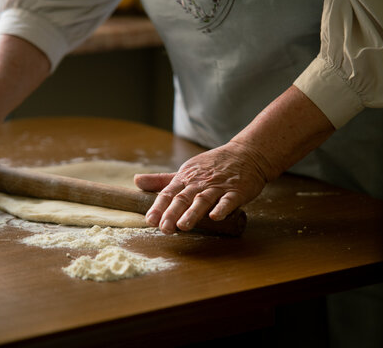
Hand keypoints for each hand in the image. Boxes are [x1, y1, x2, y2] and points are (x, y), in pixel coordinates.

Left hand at [134, 141, 267, 233]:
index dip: (158, 207)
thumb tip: (136, 181)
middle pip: (183, 199)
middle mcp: (199, 183)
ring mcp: (218, 187)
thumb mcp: (185, 170)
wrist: (246, 154)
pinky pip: (228, 200)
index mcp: (185, 179)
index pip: (168, 194)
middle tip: (164, 228)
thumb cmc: (212, 165)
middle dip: (172, 213)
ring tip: (183, 226)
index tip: (149, 220)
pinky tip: (216, 216)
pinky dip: (222, 208)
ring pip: (203, 200)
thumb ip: (161, 180)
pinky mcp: (236, 191)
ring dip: (193, 213)